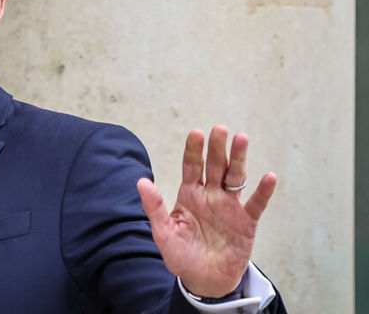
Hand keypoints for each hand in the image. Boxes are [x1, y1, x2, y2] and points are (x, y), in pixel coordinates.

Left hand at [136, 125, 276, 297]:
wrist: (204, 280)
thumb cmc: (181, 255)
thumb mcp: (163, 233)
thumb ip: (154, 207)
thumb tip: (141, 182)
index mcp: (189, 194)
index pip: (191, 166)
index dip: (194, 150)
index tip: (196, 133)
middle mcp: (210, 195)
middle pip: (214, 166)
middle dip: (217, 148)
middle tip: (220, 129)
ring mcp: (229, 207)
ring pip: (235, 177)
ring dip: (239, 159)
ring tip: (241, 139)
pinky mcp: (246, 222)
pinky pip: (256, 204)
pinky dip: (263, 191)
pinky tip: (269, 177)